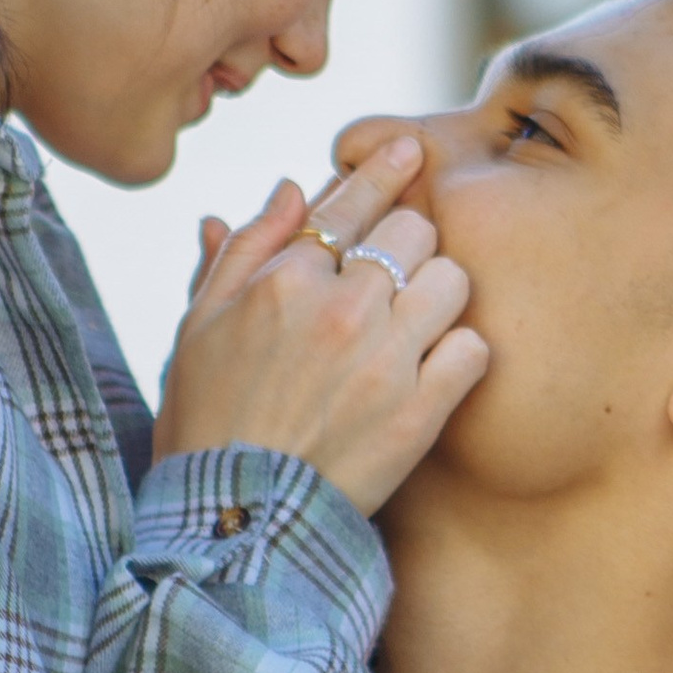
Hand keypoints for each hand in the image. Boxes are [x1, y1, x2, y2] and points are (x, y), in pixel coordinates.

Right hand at [152, 135, 485, 514]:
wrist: (230, 524)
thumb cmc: (206, 423)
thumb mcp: (199, 328)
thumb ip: (246, 251)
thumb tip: (291, 188)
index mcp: (284, 280)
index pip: (349, 201)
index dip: (383, 168)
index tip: (409, 149)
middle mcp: (340, 309)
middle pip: (414, 232)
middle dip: (407, 247)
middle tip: (393, 281)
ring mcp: (384, 362)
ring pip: (452, 280)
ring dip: (438, 296)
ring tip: (415, 326)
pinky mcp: (418, 415)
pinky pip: (473, 349)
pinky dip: (460, 355)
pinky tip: (435, 371)